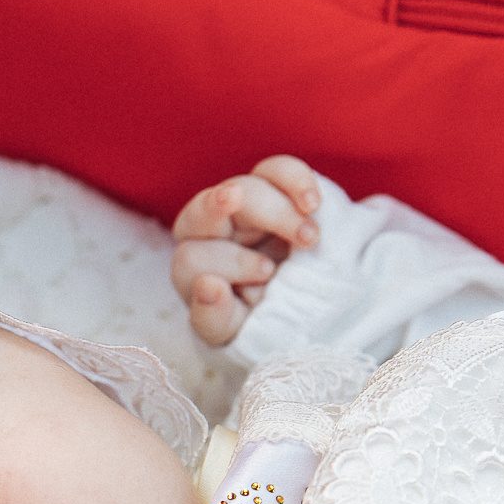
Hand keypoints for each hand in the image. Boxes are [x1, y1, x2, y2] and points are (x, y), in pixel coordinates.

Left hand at [171, 156, 320, 347]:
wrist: (308, 308)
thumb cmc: (261, 323)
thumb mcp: (238, 333)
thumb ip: (216, 318)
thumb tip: (208, 287)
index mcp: (194, 269)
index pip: (190, 260)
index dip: (227, 266)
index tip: (267, 277)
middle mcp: (209, 233)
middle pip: (201, 212)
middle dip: (237, 220)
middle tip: (280, 237)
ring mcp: (240, 207)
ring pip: (243, 188)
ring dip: (280, 211)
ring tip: (311, 238)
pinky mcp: (271, 188)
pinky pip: (275, 170)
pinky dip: (295, 180)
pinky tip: (313, 203)